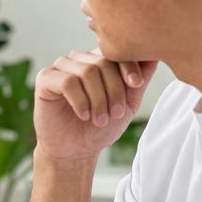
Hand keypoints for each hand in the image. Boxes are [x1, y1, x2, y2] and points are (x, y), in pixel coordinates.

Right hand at [33, 50, 156, 162]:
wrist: (76, 150)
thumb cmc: (101, 127)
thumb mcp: (127, 104)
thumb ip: (139, 81)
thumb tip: (155, 56)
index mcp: (99, 60)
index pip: (116, 52)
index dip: (129, 65)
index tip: (136, 84)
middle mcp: (80, 59)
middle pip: (102, 62)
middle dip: (114, 90)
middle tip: (116, 114)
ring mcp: (61, 67)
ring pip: (86, 72)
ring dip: (98, 99)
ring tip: (100, 119)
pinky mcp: (45, 78)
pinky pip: (67, 81)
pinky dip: (80, 101)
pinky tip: (84, 115)